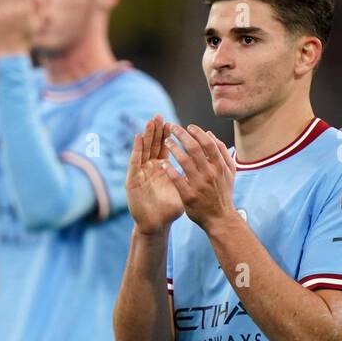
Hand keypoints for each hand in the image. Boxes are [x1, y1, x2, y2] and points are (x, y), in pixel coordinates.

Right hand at [126, 116, 184, 233]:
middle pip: (153, 145)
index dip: (168, 136)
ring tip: (150, 121)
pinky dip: (136, 149)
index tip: (173, 122)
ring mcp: (140, 174)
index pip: (165, 148)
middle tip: (159, 116)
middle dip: (156, 130)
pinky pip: (134, 162)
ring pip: (143, 150)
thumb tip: (209, 166)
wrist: (155, 225)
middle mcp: (150, 169)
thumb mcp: (184, 191)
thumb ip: (191, 178)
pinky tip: (137, 138)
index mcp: (162, 169)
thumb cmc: (169, 210)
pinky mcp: (132, 180)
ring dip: (146, 135)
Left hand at [159, 124, 237, 230]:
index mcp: (220, 166)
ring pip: (184, 161)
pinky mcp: (189, 196)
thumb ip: (222, 152)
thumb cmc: (223, 193)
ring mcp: (199, 185)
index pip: (208, 143)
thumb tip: (211, 135)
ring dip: (174, 148)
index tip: (188, 126)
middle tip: (172, 127)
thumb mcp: (229, 172)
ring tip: (166, 141)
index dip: (198, 132)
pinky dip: (169, 170)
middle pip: (194, 148)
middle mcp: (210, 173)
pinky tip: (163, 163)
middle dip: (182, 135)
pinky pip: (177, 179)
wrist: (220, 218)